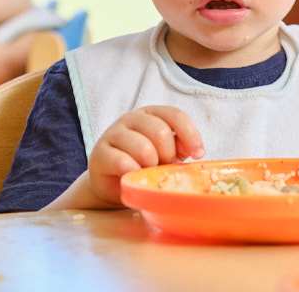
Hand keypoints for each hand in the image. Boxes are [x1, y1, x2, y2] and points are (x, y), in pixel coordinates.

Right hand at [88, 106, 204, 204]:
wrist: (113, 184)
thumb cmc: (144, 165)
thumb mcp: (165, 154)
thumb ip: (179, 147)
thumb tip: (195, 151)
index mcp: (151, 114)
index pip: (175, 115)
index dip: (190, 134)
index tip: (198, 154)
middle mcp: (132, 119)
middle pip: (160, 131)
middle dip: (169, 155)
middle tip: (165, 167)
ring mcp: (114, 133)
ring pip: (143, 147)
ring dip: (151, 165)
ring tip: (148, 172)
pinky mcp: (99, 153)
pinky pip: (122, 161)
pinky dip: (134, 172)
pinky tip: (134, 176)